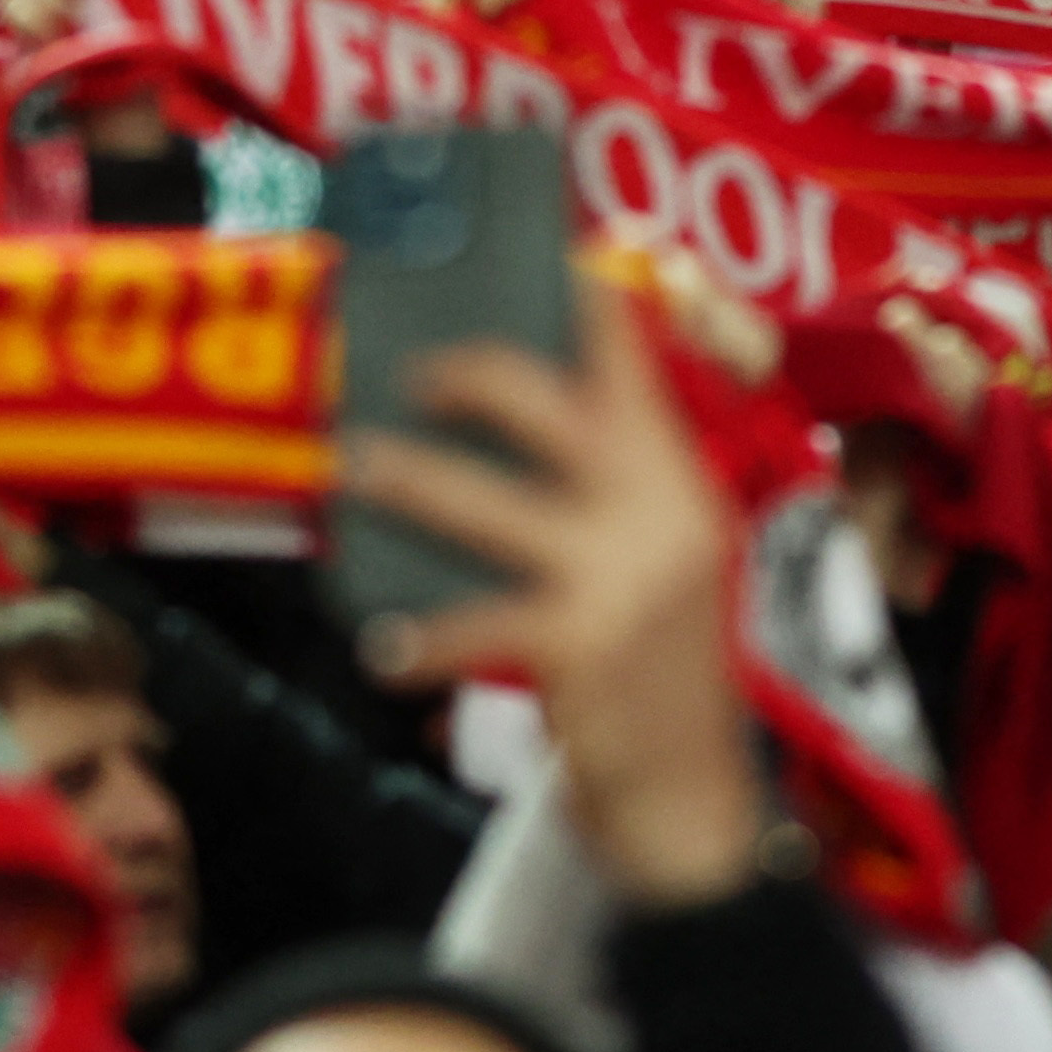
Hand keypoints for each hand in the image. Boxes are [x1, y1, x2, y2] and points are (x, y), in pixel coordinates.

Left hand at [343, 277, 763, 907]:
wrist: (699, 807)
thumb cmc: (666, 681)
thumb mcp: (667, 572)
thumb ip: (618, 499)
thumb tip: (512, 435)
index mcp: (683, 481)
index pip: (640, 360)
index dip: (598, 294)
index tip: (565, 243)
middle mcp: (659, 511)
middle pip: (545, 402)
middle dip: (467, 374)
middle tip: (411, 376)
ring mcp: (620, 576)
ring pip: (483, 501)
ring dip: (408, 480)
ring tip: (352, 469)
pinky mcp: (579, 644)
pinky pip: (474, 624)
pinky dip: (421, 637)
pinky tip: (382, 647)